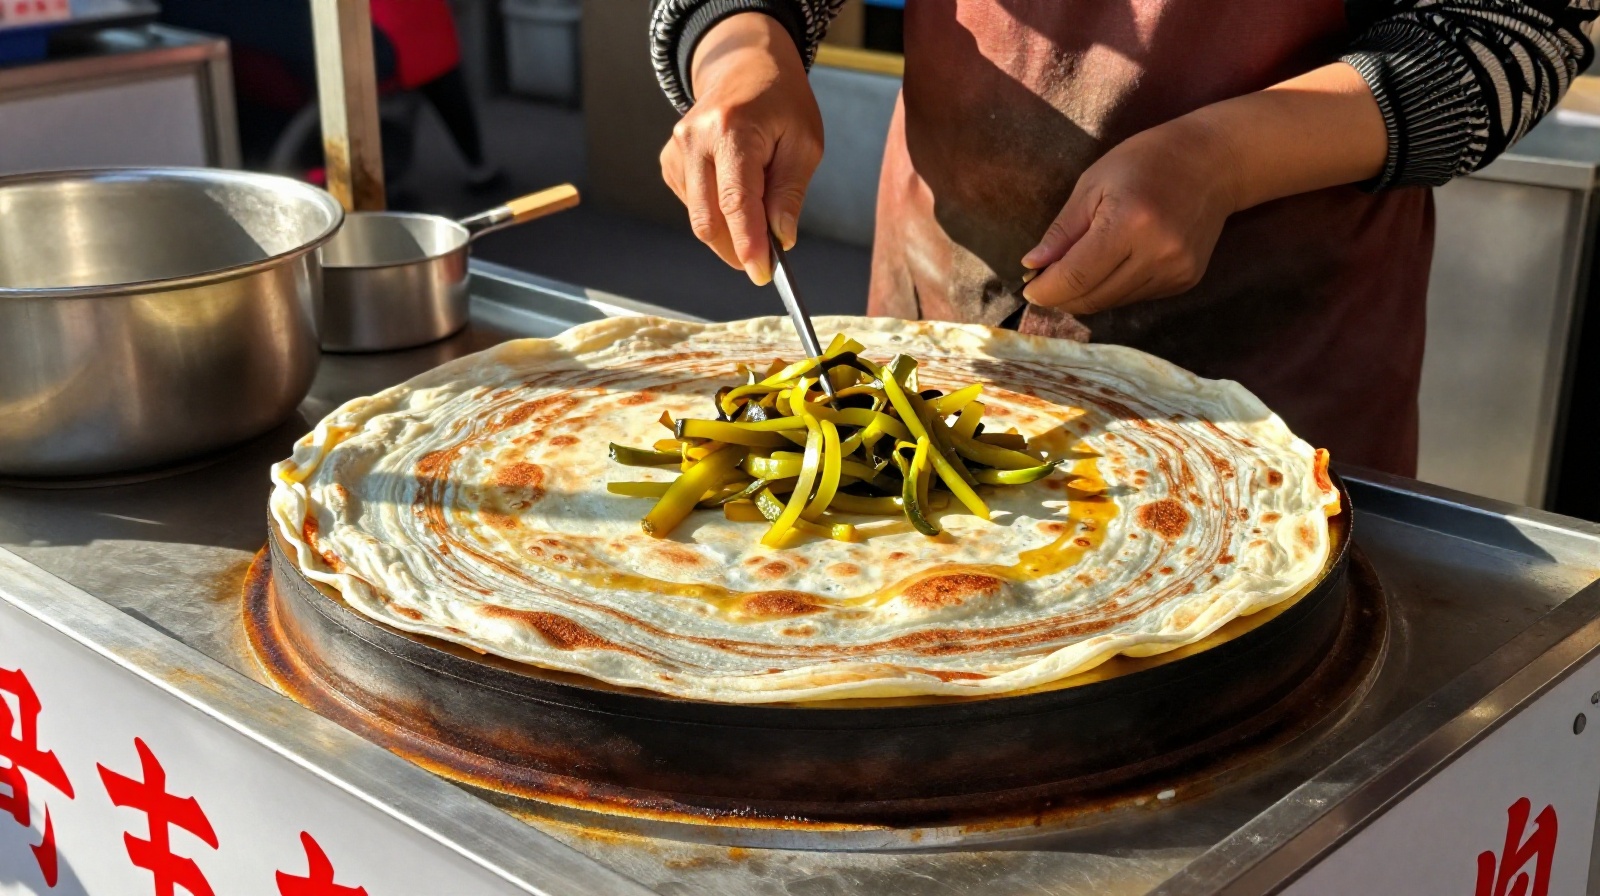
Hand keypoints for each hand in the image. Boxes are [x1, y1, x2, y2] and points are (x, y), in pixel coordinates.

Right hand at [660, 12, 823, 284]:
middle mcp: (695, 139)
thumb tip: (780, 238)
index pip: (736, 201)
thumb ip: (790, 192)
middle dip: (737, 249)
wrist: (742, 66)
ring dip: (730, 231)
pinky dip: (716, 214)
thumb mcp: (804, 142)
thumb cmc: (781, 102)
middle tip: (766, 262)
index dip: (748, 244)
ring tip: (759, 207)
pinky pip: (693, 206)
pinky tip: (734, 191)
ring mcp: (677, 150)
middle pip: (709, 219)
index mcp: (732, 129)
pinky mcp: (670, 162)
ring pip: (699, 218)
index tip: (762, 274)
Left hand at [1019, 62, 1387, 315]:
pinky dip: (1113, 289)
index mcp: (1128, 223)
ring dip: (1086, 294)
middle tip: (1044, 282)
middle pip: (1093, 297)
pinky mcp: (1186, 281)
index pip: (1075, 276)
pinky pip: (1136, 297)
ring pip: (1113, 303)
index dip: (1046, 289)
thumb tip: (1032, 266)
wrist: (1214, 162)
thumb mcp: (1093, 183)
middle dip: (1061, 296)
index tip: (1028, 288)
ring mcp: (1175, 271)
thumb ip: (1063, 230)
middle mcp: (1156, 253)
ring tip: (1075, 271)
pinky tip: (1111, 266)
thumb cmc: (1147, 161)